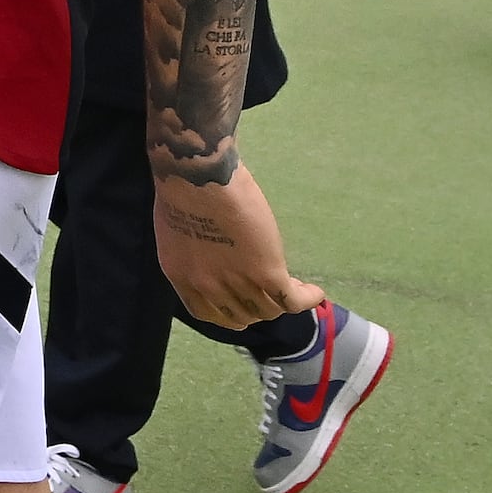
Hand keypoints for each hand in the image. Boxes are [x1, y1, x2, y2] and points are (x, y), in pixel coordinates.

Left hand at [155, 167, 307, 333]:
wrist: (197, 177)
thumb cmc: (183, 187)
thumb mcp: (176, 232)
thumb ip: (192, 252)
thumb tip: (209, 256)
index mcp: (183, 277)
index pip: (208, 314)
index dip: (228, 312)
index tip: (240, 301)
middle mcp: (209, 287)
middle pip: (241, 316)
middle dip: (256, 307)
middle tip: (268, 290)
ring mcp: (238, 282)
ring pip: (268, 310)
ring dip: (282, 301)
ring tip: (294, 285)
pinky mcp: (266, 271)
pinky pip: (291, 299)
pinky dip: (307, 299)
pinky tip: (315, 293)